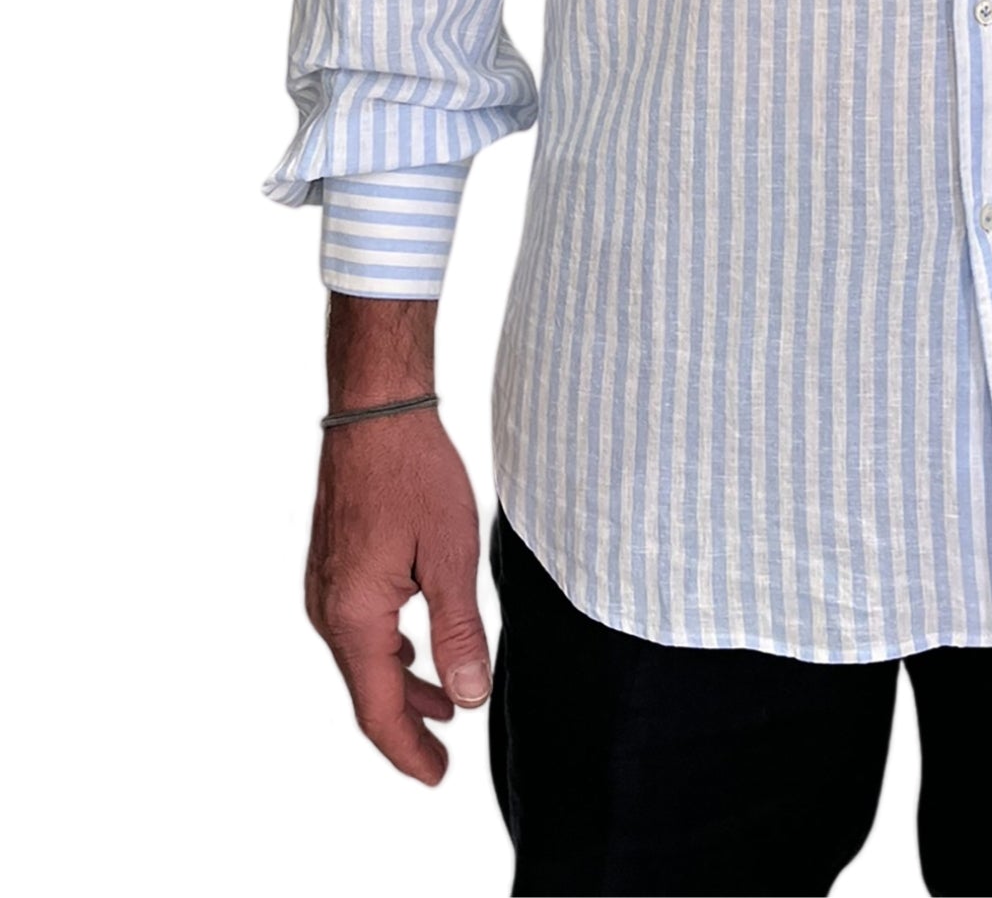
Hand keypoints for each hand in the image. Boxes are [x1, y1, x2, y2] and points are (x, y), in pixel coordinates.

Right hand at [305, 410, 491, 785]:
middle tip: (442, 758)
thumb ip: (459, 632)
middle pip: (366, 690)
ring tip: (442, 708)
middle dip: (407, 727)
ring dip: (401, 686)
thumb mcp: (450, 556)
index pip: (378, 710)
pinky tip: (414, 649)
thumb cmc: (414, 474)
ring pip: (362, 658)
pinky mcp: (333, 566)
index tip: (439, 776)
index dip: (409, 751)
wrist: (375, 412)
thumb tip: (469, 696)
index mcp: (354, 617)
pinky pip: (358, 627)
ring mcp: (325, 588)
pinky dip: (389, 650)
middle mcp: (328, 610)